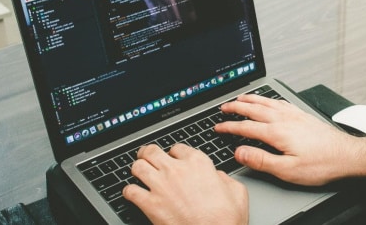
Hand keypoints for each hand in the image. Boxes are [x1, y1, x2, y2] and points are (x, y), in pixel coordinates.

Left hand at [123, 144, 248, 224]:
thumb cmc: (226, 219)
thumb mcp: (236, 191)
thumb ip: (224, 178)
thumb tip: (217, 177)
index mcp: (198, 163)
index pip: (177, 148)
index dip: (174, 154)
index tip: (173, 159)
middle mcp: (177, 170)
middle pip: (152, 151)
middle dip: (148, 154)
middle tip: (147, 157)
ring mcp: (161, 186)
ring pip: (137, 166)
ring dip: (137, 169)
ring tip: (139, 173)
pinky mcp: (150, 204)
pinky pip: (130, 191)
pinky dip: (129, 192)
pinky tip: (133, 194)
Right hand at [215, 94, 358, 185]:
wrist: (348, 155)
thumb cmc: (322, 164)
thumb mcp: (288, 170)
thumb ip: (262, 160)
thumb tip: (240, 152)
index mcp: (278, 132)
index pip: (246, 127)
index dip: (229, 127)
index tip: (218, 127)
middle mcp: (285, 119)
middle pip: (254, 109)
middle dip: (236, 107)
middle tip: (223, 107)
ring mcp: (295, 115)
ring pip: (267, 102)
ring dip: (251, 99)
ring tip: (241, 98)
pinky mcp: (303, 116)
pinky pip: (280, 102)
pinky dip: (269, 99)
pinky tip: (269, 100)